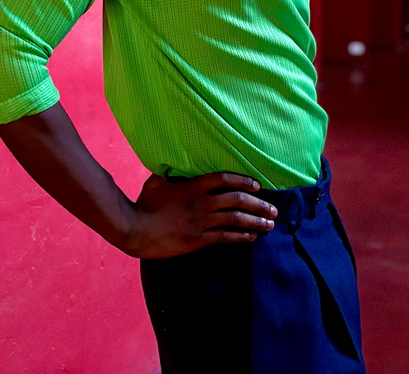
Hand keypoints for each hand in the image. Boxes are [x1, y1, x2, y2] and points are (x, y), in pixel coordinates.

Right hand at [120, 171, 278, 258]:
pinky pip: (226, 237)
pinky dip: (242, 236)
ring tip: (269, 223)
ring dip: (256, 221)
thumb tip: (175, 167)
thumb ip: (171, 174)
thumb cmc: (144, 204)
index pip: (224, 179)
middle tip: (273, 208)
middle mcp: (201, 202)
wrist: (135, 230)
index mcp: (192, 186)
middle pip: (237, 199)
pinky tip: (252, 236)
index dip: (243, 180)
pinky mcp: (198, 239)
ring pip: (236, 219)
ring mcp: (201, 222)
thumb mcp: (157, 182)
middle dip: (258, 204)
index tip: (257, 185)